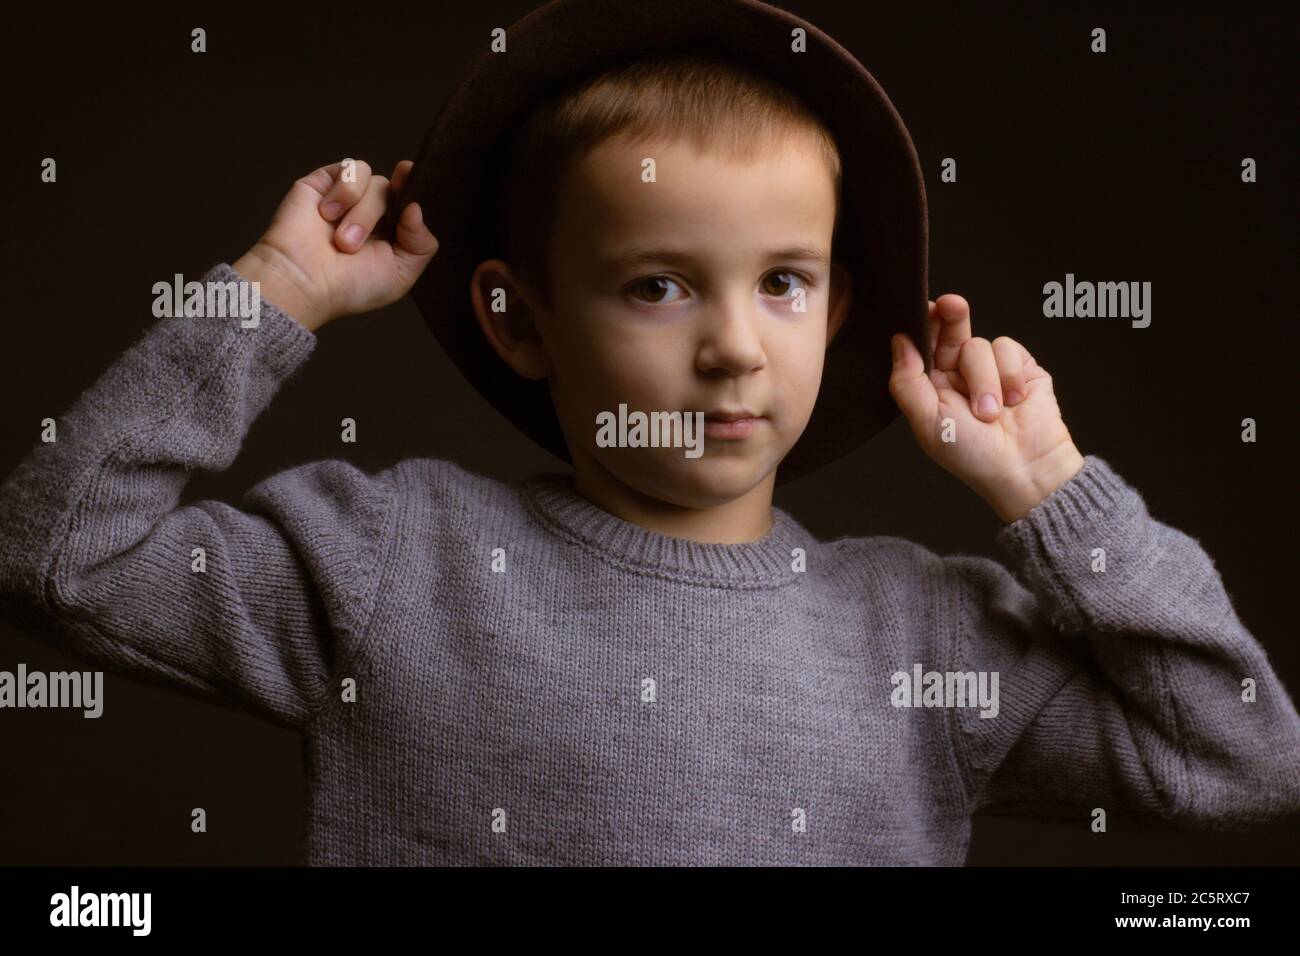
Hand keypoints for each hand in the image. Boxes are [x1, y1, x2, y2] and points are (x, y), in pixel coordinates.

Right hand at [232, 158, 438, 331]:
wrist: (304, 281)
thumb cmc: (348, 287)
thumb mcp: (400, 275)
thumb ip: (422, 244)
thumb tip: (417, 208)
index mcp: (392, 233)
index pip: (413, 203)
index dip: (417, 193)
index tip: (413, 186)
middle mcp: (372, 213)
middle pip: (396, 192)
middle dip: (380, 217)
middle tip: (352, 246)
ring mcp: (349, 197)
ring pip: (377, 182)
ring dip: (361, 213)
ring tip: (339, 239)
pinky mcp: (326, 181)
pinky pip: (352, 169)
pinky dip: (345, 192)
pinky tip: (326, 214)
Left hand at [888, 294, 1084, 522]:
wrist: (1025, 469)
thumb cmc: (972, 455)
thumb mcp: (928, 422)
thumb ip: (908, 381)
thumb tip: (899, 341)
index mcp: (932, 386)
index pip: (923, 345)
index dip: (922, 325)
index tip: (923, 309)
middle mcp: (959, 374)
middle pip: (951, 330)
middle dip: (951, 316)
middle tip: (950, 305)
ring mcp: (991, 369)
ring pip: (979, 345)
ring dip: (984, 380)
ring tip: (990, 412)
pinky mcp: (1020, 367)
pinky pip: (1008, 349)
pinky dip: (1008, 375)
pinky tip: (1014, 400)